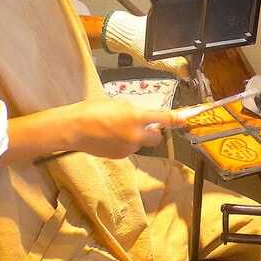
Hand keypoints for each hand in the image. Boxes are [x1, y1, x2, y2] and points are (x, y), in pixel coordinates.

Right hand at [62, 98, 176, 157]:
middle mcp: (136, 135)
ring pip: (141, 143)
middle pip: (157, 138)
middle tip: (143, 124)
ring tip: (117, 129)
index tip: (185, 119)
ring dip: (136, 137)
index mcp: (136, 117)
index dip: (176, 119)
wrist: (74, 128)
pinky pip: (129, 148)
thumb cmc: (92, 111)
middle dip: (154, 131)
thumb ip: (134, 111)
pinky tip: (111, 137)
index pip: (162, 119)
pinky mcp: (120, 156)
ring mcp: (128, 147)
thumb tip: (143, 116)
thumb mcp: (118, 104)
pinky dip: (125, 143)